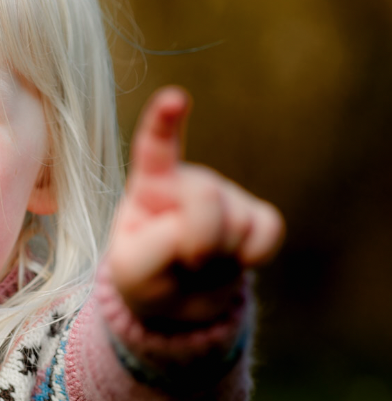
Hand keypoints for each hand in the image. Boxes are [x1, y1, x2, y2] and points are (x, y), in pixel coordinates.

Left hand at [108, 87, 284, 325]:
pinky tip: (234, 260)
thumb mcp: (133, 269)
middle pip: (205, 198)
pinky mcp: (258, 215)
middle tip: (183, 263)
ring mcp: (227, 195)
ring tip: (199, 264)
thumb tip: (207, 229)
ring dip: (217, 259)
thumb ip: (158, 247)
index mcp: (151, 183)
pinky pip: (267, 232)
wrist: (179, 300)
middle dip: (197, 242)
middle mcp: (191, 180)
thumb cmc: (147, 273)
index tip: (174, 99)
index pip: (156, 146)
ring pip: (236, 223)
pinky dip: (251, 256)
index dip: (164, 121)